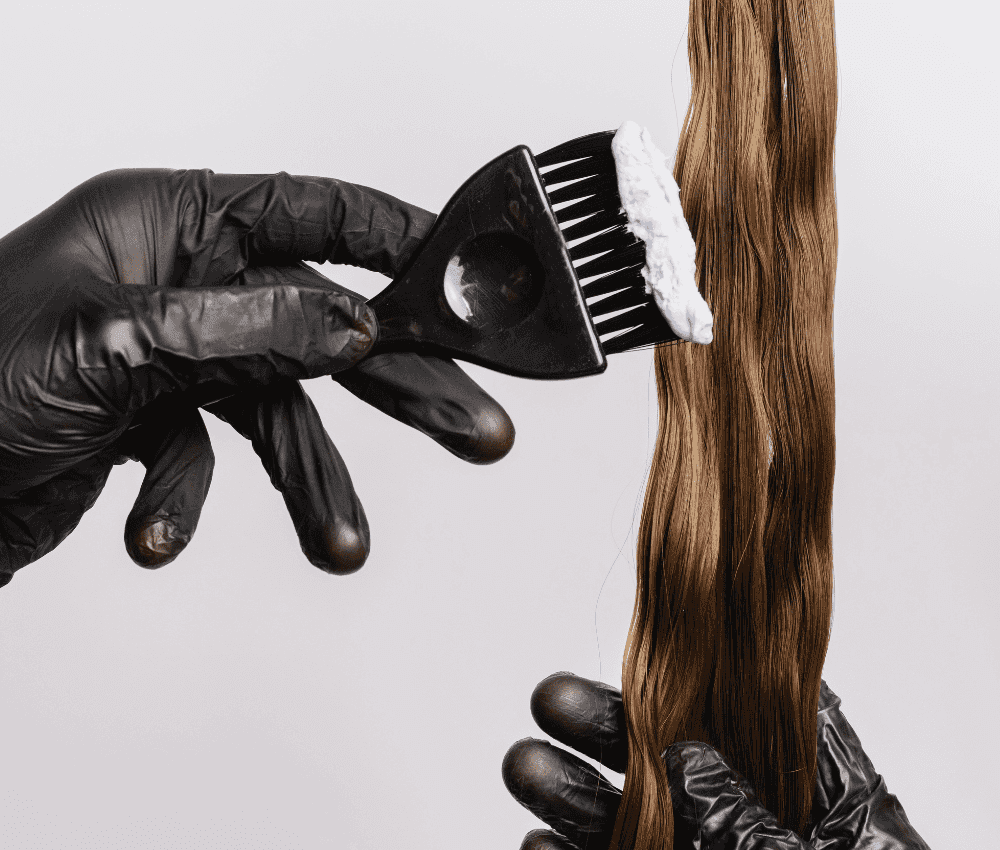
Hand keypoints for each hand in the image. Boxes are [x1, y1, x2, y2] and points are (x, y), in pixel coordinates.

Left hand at [0, 169, 512, 585]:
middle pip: (320, 326)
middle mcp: (180, 282)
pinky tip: (153, 538)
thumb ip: (247, 332)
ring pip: (277, 412)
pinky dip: (192, 502)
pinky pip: (207, 459)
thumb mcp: (115, 345)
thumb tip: (352, 326)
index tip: (461, 272)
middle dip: (397, 388)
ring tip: (342, 546)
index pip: (310, 212)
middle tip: (473, 428)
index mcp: (167, 223)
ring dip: (308, 484)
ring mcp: (171, 354)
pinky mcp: (154, 419)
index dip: (394, 239)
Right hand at [502, 673, 929, 849]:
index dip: (707, 680)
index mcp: (828, 814)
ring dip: (572, 794)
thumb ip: (746, 818)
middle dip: (606, 732)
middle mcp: (764, 839)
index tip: (648, 653)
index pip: (765, 724)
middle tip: (547, 702)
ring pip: (635, 825)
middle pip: (679, 764)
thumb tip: (685, 749)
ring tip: (523, 766)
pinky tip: (538, 843)